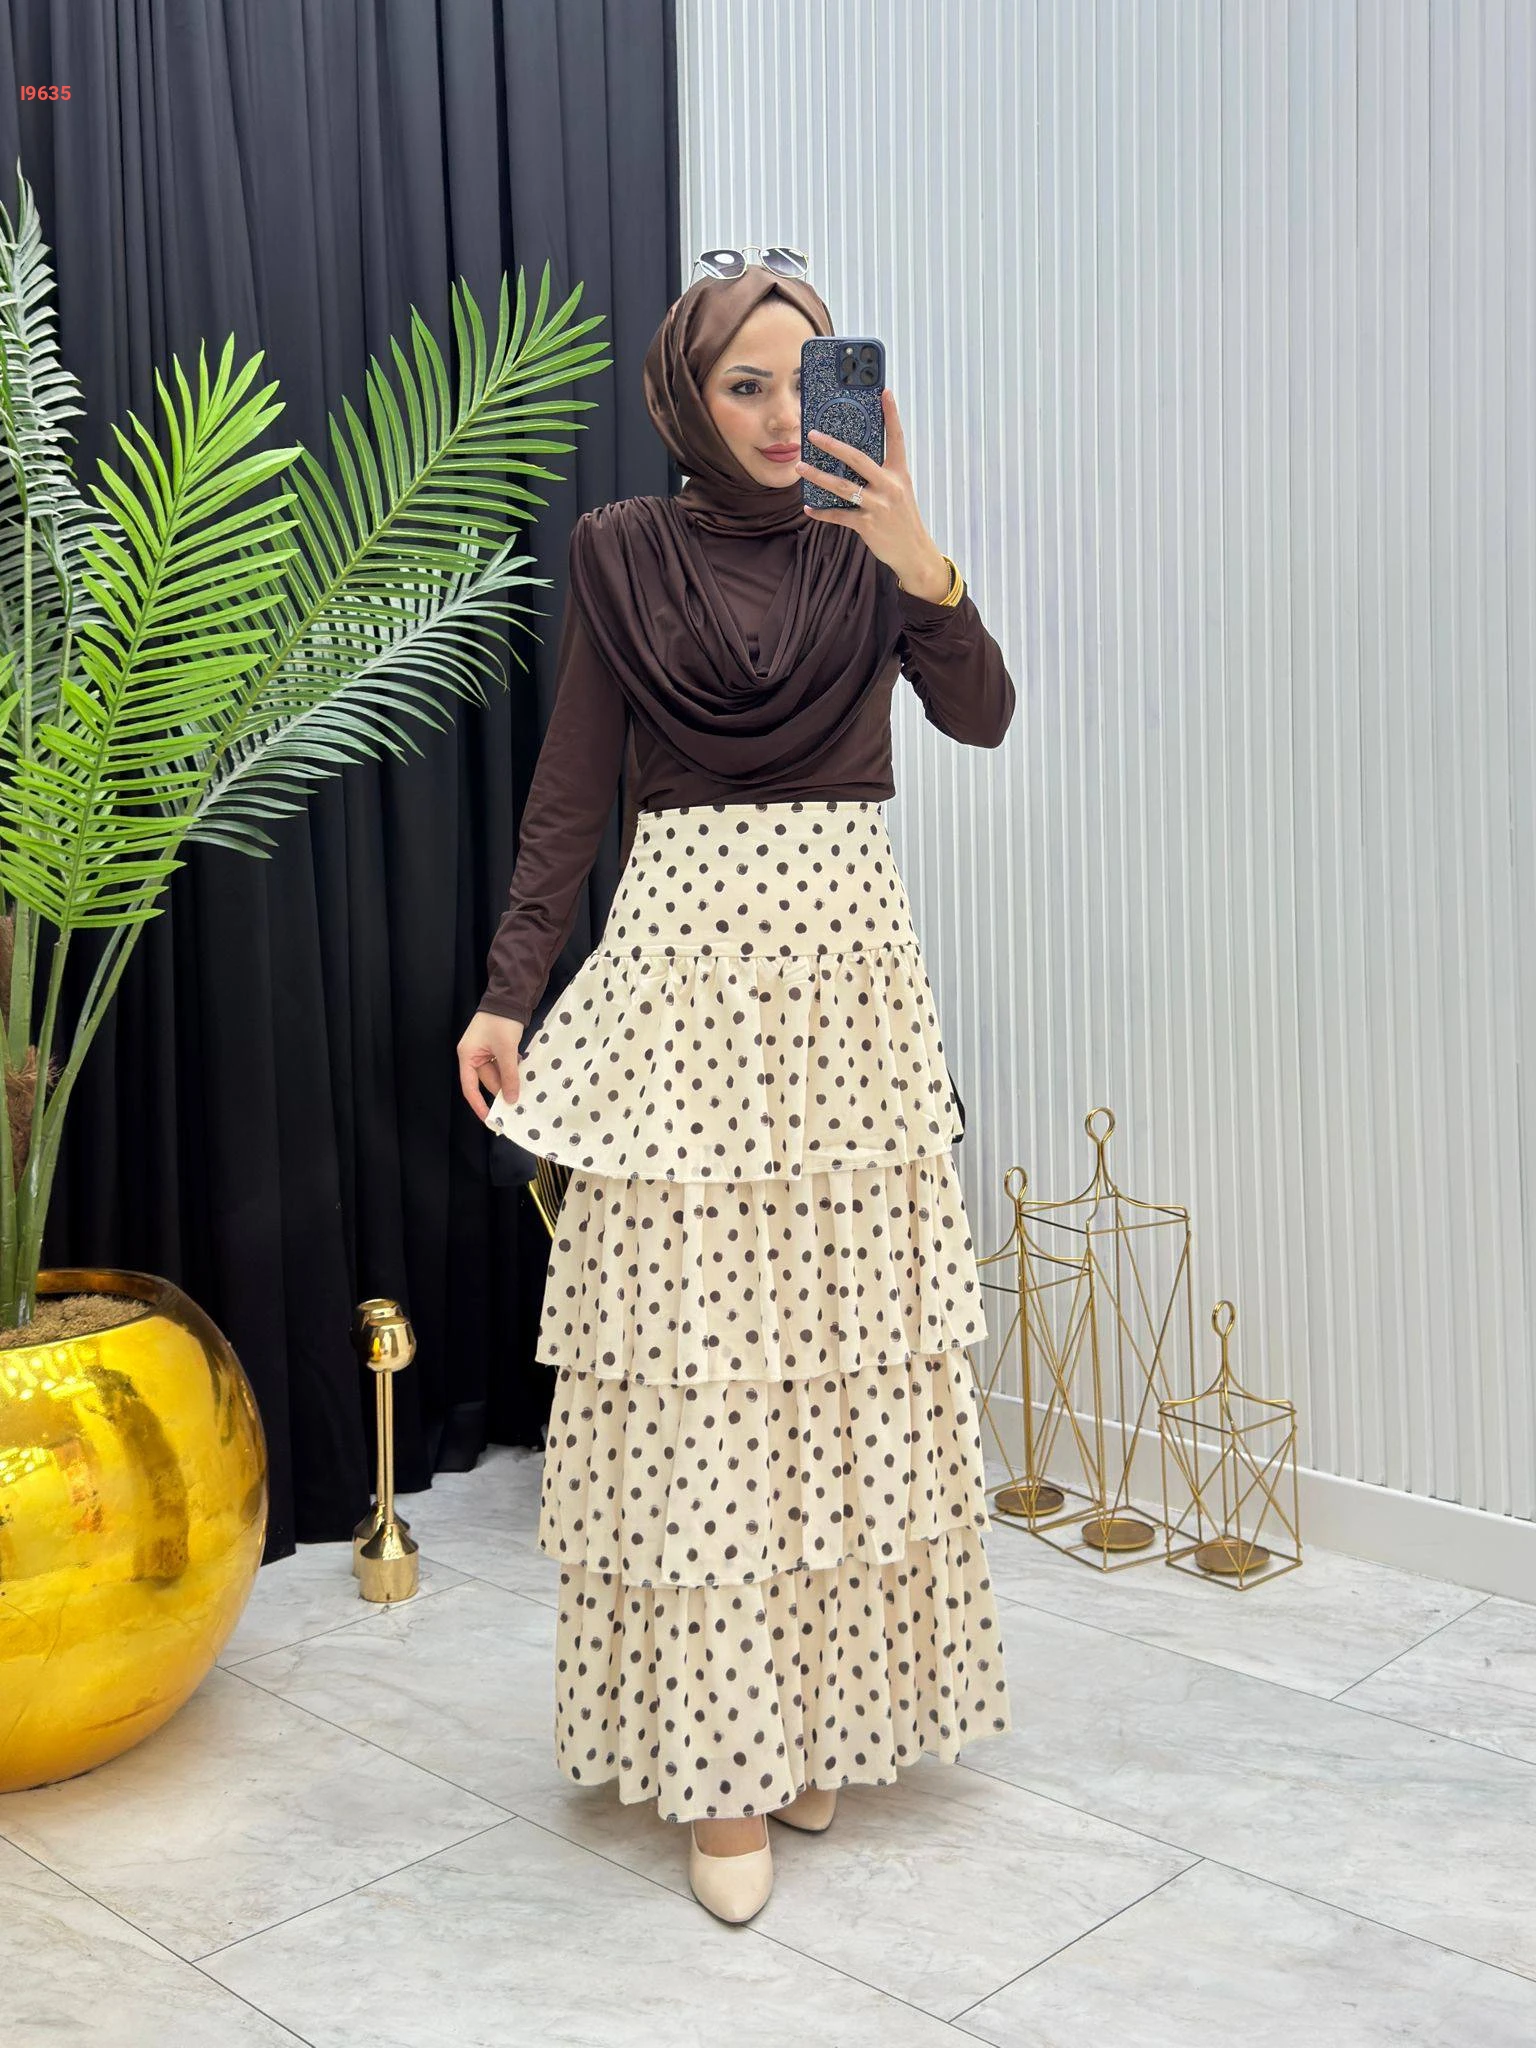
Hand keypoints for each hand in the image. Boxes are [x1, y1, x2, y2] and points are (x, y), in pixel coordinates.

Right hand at [457, 1011, 525, 1121]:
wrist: (510, 997)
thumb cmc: (502, 1022)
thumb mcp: (507, 1050)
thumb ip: (509, 1075)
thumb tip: (512, 1099)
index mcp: (467, 1056)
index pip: (469, 1087)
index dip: (478, 1105)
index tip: (490, 1119)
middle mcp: (472, 1055)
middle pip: (487, 1081)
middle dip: (502, 1089)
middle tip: (519, 1103)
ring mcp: (483, 1051)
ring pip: (497, 1073)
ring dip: (509, 1079)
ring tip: (525, 1088)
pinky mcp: (494, 1048)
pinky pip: (502, 1065)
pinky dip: (511, 1070)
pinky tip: (523, 1074)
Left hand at [796, 387, 949, 597]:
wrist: (914, 552)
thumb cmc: (902, 519)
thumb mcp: (899, 491)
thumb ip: (882, 475)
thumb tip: (853, 458)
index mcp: (899, 473)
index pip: (896, 438)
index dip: (891, 414)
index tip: (885, 391)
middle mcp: (889, 486)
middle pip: (858, 458)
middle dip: (833, 445)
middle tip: (812, 434)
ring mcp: (878, 506)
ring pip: (842, 487)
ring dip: (818, 476)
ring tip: (800, 467)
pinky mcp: (867, 525)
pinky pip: (839, 516)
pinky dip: (822, 513)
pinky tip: (809, 509)